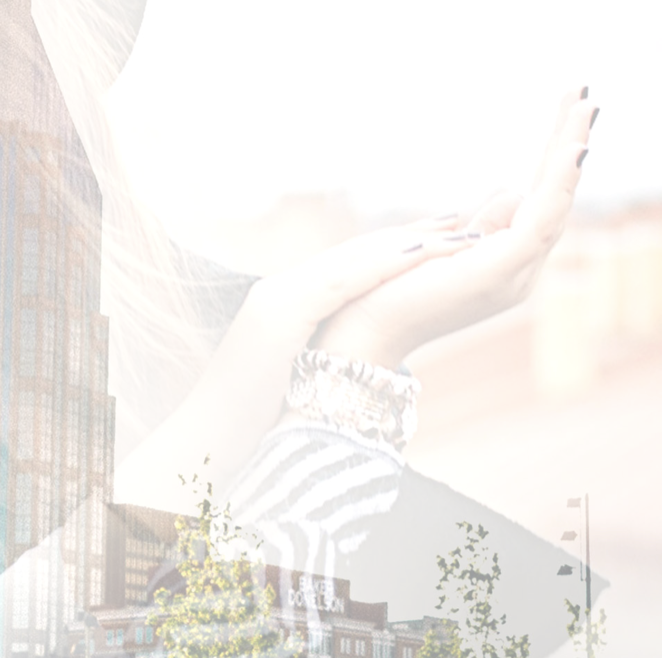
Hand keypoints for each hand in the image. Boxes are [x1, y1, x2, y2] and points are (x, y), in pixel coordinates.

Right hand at [112, 212, 475, 507]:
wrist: (203, 441)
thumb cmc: (244, 425)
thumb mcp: (289, 381)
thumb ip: (317, 360)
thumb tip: (351, 366)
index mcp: (284, 305)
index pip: (347, 267)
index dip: (393, 251)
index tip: (436, 239)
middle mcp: (280, 290)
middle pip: (356, 253)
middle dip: (410, 234)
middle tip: (458, 219)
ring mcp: (279, 298)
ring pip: (355, 258)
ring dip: (410, 243)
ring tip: (457, 233)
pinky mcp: (282, 313)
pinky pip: (343, 280)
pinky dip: (384, 264)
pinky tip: (421, 253)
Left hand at [312, 88, 599, 366]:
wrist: (363, 332)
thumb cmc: (393, 290)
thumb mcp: (445, 244)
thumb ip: (482, 224)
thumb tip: (515, 188)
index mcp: (508, 262)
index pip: (540, 200)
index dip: (555, 157)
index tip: (568, 109)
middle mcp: (521, 270)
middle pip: (556, 198)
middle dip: (571, 143)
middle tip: (587, 94)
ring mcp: (514, 273)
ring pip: (555, 203)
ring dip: (571, 153)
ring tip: (585, 106)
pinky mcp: (498, 272)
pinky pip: (538, 221)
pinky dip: (558, 184)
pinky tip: (572, 150)